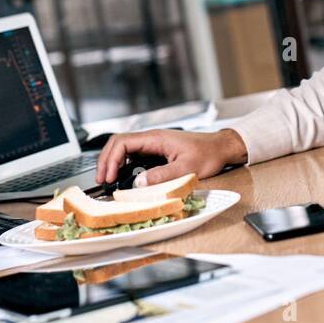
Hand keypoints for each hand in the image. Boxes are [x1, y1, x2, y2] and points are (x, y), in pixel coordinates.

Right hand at [94, 128, 247, 186]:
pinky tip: (123, 176)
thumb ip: (162, 176)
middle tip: (101, 180)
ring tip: (108, 179)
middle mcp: (152, 139)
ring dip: (113, 162)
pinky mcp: (157, 152)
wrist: (221, 148)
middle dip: (106, 160)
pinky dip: (124, 165)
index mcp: (156, 138)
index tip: (108, 176)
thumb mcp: (186, 169)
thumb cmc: (208, 154)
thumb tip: (139, 184)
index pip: (123, 143)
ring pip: (124, 149)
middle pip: (119, 144)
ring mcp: (153, 144)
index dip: (111, 159)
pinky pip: (134, 155)